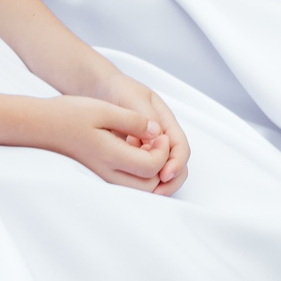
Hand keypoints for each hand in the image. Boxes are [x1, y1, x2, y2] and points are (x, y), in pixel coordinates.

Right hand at [34, 95, 173, 190]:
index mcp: (111, 155)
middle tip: (156, 140)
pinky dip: (140, 173)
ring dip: (152, 170)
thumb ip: (133, 121)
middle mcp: (108, 173)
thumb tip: (157, 132)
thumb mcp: (103, 109)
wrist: (41, 126)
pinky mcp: (100, 176)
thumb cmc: (69, 114)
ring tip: (146, 145)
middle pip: (151, 184)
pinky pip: (128, 183)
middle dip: (162, 164)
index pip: (153, 166)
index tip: (157, 132)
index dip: (163, 150)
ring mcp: (103, 178)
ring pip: (141, 188)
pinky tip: (134, 151)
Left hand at [85, 72, 190, 192]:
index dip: (176, 163)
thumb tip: (158, 138)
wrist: (100, 89)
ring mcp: (148, 148)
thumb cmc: (118, 90)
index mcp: (166, 123)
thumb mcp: (133, 98)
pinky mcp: (134, 155)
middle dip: (170, 181)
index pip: (180, 148)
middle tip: (156, 192)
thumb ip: (146, 117)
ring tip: (142, 189)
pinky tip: (126, 178)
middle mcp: (161, 138)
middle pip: (176, 165)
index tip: (164, 174)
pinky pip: (142, 172)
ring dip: (155, 183)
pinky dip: (139, 179)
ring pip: (160, 171)